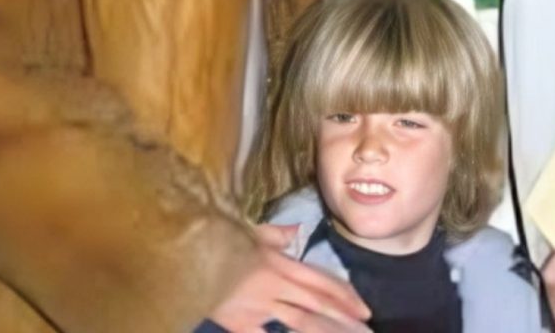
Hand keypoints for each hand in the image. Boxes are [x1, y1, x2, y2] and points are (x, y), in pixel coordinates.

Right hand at [209, 244, 370, 332]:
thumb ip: (275, 234)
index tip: (364, 306)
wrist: (188, 259)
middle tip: (365, 327)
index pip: (319, 280)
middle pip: (315, 303)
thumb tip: (295, 231)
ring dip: (323, 330)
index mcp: (279, 263)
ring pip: (298, 322)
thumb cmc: (219, 240)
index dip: (343, 293)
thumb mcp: (249, 231)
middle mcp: (275, 287)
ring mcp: (258, 309)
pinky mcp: (240, 324)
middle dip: (342, 315)